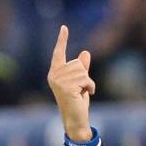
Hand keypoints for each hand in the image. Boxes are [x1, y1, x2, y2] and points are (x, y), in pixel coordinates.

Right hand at [47, 25, 94, 141]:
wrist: (76, 119)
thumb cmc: (77, 101)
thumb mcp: (81, 81)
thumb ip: (82, 68)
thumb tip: (85, 53)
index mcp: (55, 72)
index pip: (59, 53)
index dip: (62, 40)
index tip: (64, 27)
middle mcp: (54, 75)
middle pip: (78, 64)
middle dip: (85, 76)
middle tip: (80, 89)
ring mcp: (59, 81)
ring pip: (83, 71)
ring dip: (88, 82)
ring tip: (82, 92)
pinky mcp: (66, 87)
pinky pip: (86, 80)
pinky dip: (90, 87)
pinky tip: (85, 95)